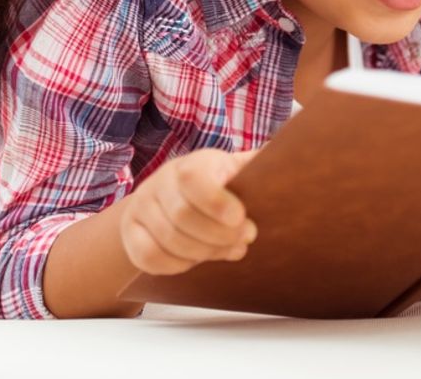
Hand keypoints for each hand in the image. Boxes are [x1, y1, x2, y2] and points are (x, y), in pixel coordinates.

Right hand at [118, 147, 259, 275]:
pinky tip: (198, 259)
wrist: (169, 199)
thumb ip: (258, 167)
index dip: (216, 200)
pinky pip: (149, 257)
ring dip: (203, 252)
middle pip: (182, 215)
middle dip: (218, 236)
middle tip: (244, 240)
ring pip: (168, 239)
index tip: (241, 218)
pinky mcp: (131, 233)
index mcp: (192, 163)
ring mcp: (143, 207)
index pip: (193, 177)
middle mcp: (161, 181)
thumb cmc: (215, 186)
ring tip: (229, 250)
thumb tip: (288, 155)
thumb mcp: (236, 172)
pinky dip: (178, 264)